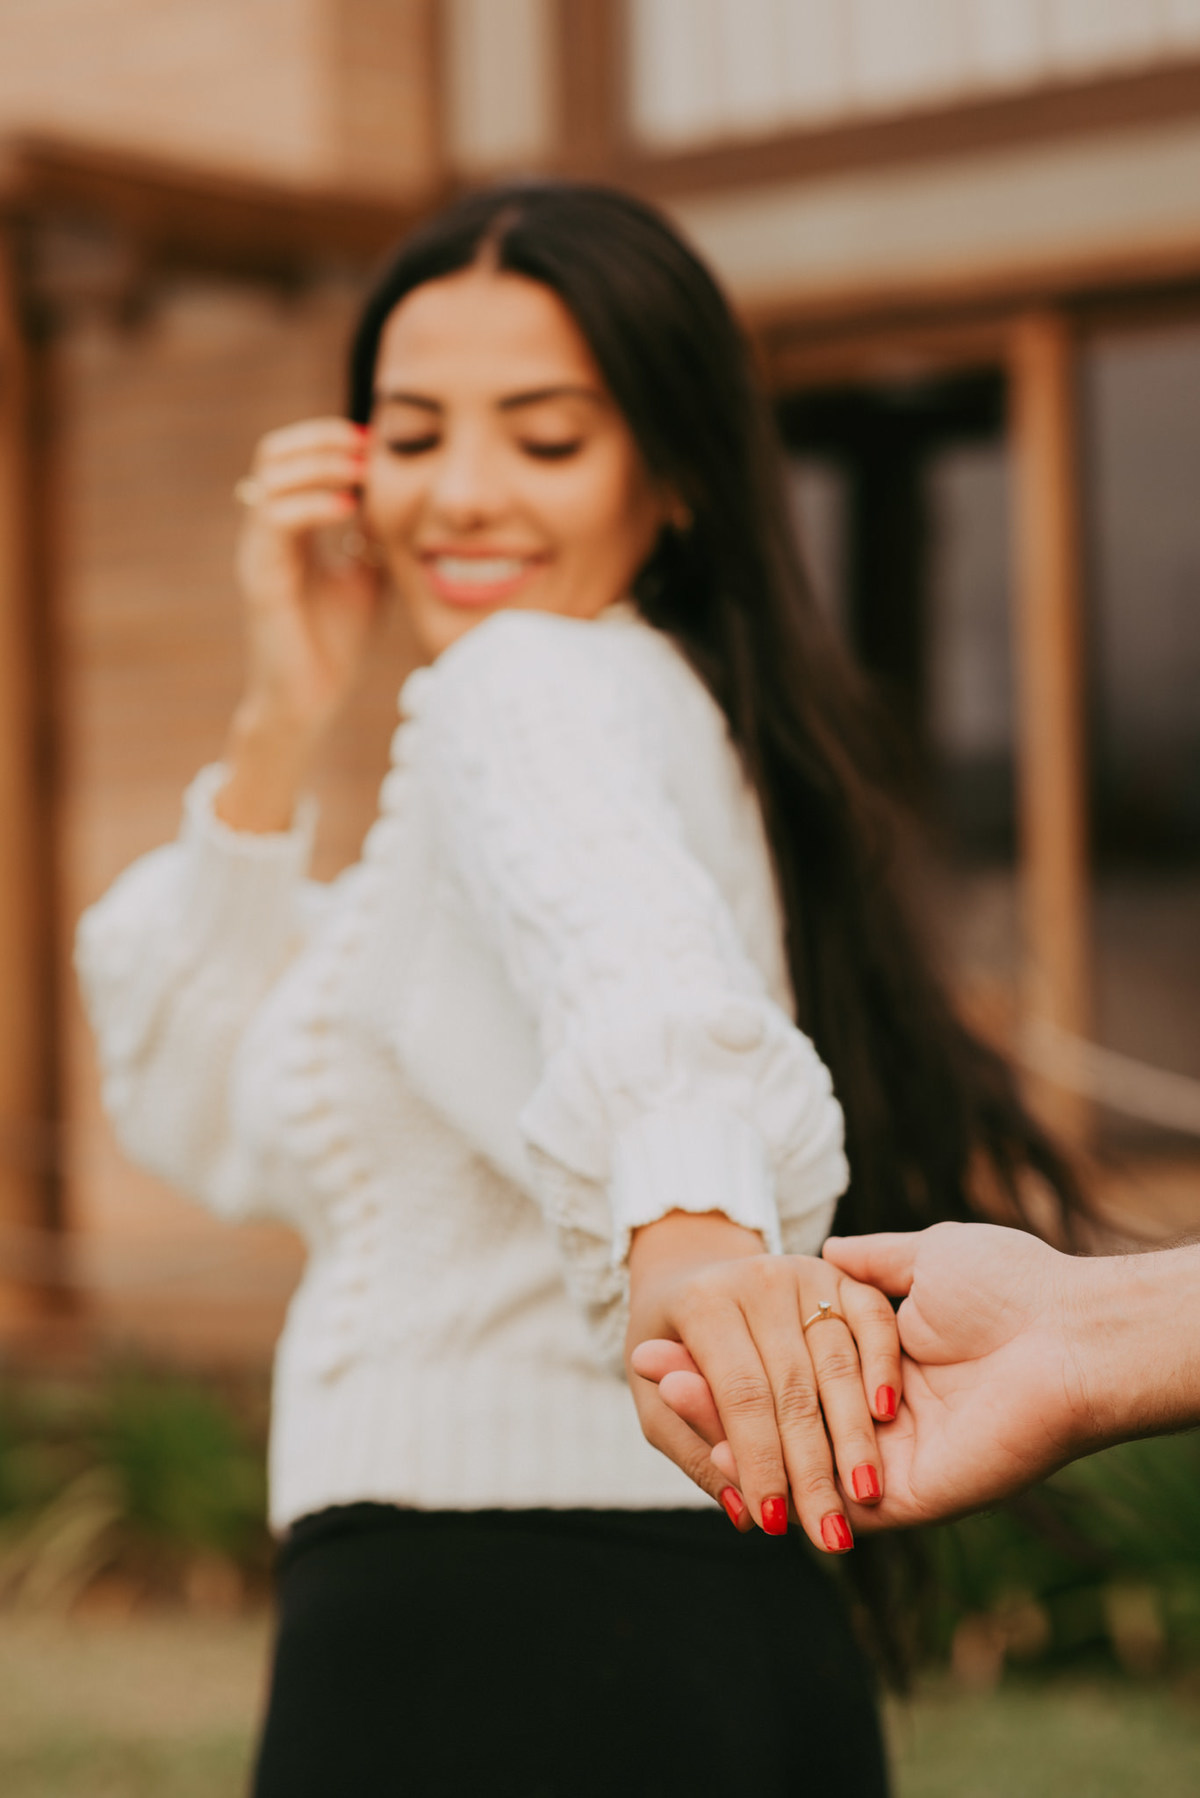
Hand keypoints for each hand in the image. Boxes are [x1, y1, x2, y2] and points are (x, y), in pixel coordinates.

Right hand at [221, 418, 384, 828]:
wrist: (314, 700)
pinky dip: (312, 505)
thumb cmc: (337, 644)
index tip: (374, 444)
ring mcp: (258, 554)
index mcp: (289, 529)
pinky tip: (348, 508)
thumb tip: (401, 499)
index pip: (293, 458)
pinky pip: (274, 522)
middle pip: (271, 453)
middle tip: (365, 448)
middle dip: (320, 440)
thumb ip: (375, 536)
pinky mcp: (259, 579)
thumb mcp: (369, 576)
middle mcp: (266, 534)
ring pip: (268, 480)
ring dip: (318, 466)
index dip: (329, 440)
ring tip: (359, 472)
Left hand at [626, 1215, 900, 1552]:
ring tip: (867, 1498)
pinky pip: (872, 1319)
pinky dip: (882, 1366)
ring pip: (837, 1362)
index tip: (773, 1526)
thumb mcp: (656, 1399)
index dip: (759, 1462)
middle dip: (812, 1469)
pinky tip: (885, 1417)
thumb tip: (743, 1517)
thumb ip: (693, 1450)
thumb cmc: (669, 1348)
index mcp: (703, 1302)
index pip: (739, 1395)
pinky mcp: (839, 1273)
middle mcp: (756, 1278)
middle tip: (828, 1535)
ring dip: (855, 1435)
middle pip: (792, 1387)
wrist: (690, 1270)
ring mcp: (802, 1271)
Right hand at [642, 1222, 1094, 1530]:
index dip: (725, 1359)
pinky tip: (716, 1427)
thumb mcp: (923, 1259)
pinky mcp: (903, 1495)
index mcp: (882, 1374)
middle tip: (644, 1362)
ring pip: (782, 1457)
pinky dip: (760, 1464)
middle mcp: (877, 1423)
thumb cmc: (1010, 1287)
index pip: (783, 1374)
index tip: (668, 1335)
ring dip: (719, 1427)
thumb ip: (870, 1267)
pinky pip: (817, 1489)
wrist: (1070, 1333)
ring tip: (661, 1386)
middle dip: (704, 1393)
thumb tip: (826, 1250)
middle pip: (771, 1419)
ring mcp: (886, 1462)